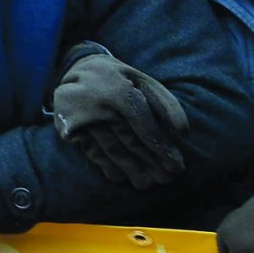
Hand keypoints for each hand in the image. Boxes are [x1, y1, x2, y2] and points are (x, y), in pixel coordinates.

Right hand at [51, 44, 189, 189]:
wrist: (74, 67)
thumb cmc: (118, 78)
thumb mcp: (142, 80)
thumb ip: (165, 103)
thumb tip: (182, 132)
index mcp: (122, 92)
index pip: (146, 127)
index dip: (162, 149)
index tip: (176, 167)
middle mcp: (102, 106)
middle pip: (130, 141)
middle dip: (149, 163)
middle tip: (164, 180)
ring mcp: (84, 118)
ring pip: (111, 149)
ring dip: (130, 169)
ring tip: (145, 184)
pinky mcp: (70, 127)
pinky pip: (91, 150)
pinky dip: (105, 165)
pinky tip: (118, 176)